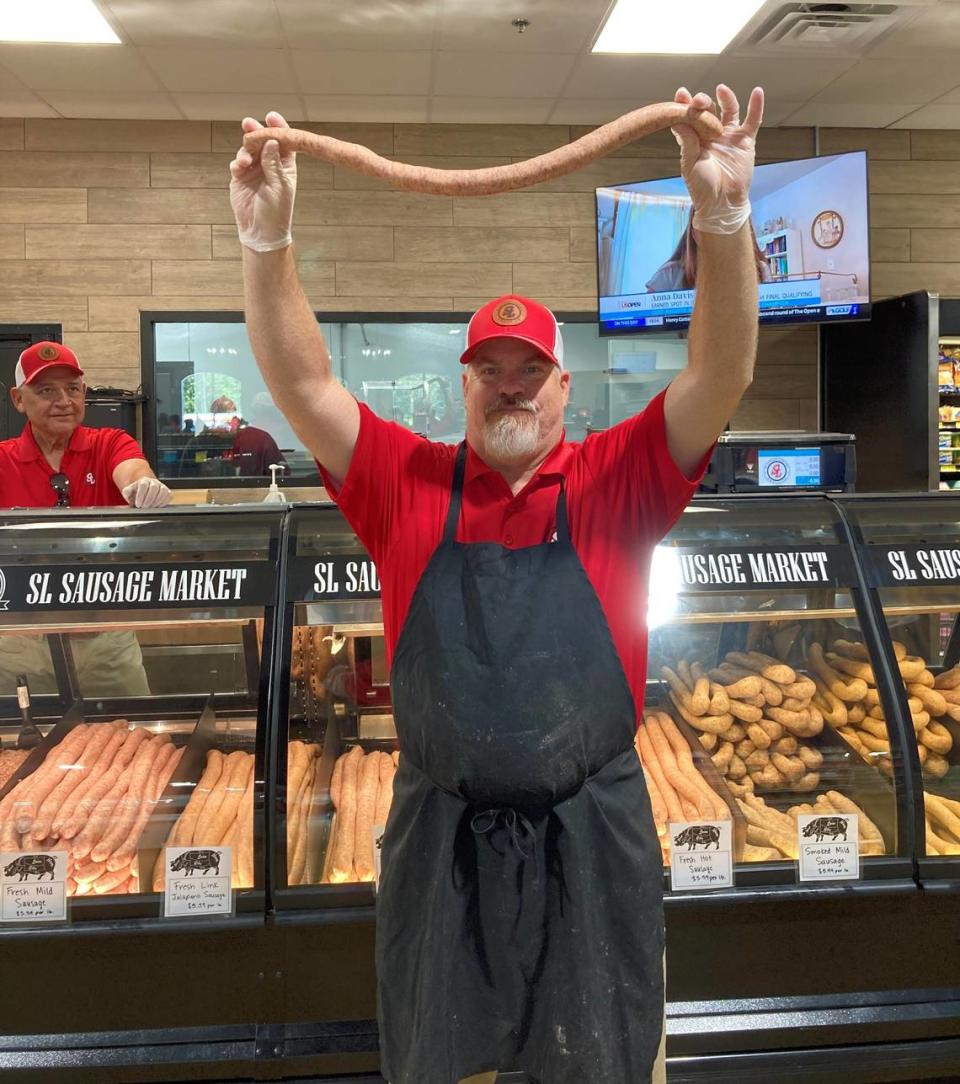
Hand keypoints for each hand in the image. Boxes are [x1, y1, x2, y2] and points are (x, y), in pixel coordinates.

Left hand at [121, 476, 170, 508]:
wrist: (145, 491)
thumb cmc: (137, 492)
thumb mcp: (129, 492)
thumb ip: (126, 491)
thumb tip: (126, 492)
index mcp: (143, 480)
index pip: (143, 485)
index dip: (141, 495)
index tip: (138, 504)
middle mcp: (154, 482)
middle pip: (154, 487)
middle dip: (149, 499)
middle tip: (144, 507)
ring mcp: (162, 486)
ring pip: (163, 491)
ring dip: (156, 501)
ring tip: (150, 507)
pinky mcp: (168, 492)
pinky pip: (169, 496)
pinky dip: (163, 502)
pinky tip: (157, 506)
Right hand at [229, 110, 296, 252]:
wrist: (261, 231)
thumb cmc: (277, 212)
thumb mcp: (279, 187)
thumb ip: (274, 164)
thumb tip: (271, 141)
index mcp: (285, 165)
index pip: (283, 142)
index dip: (278, 127)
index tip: (270, 116)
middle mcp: (270, 164)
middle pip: (263, 141)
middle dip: (256, 131)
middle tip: (249, 124)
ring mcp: (254, 169)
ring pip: (248, 150)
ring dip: (245, 150)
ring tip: (244, 161)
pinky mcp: (240, 177)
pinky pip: (237, 163)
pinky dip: (237, 163)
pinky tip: (238, 168)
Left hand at [672, 84, 763, 234]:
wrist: (721, 203)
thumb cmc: (702, 187)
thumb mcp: (690, 165)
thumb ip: (687, 142)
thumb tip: (678, 120)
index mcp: (695, 140)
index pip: (689, 118)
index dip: (684, 105)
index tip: (681, 94)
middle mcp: (712, 134)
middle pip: (708, 111)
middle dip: (703, 102)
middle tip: (700, 100)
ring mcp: (729, 136)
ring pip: (729, 111)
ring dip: (725, 98)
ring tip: (720, 90)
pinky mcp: (745, 141)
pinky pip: (752, 120)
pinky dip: (756, 106)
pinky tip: (757, 92)